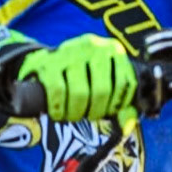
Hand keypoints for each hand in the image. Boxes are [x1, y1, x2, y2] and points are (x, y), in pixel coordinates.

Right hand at [16, 34, 136, 121]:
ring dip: (76, 113)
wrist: (44, 63)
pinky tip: (58, 113)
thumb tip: (127, 126)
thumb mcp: (105, 83)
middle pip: (102, 90)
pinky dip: (59, 108)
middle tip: (88, 117)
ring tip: (73, 116)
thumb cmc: (82, 77)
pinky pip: (58, 91)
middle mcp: (93, 46)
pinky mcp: (48, 62)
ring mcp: (69, 51)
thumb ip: (120, 103)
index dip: (117, 104)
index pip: (125, 82)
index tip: (108, 112)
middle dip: (96, 111)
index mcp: (113, 49)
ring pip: (80, 93)